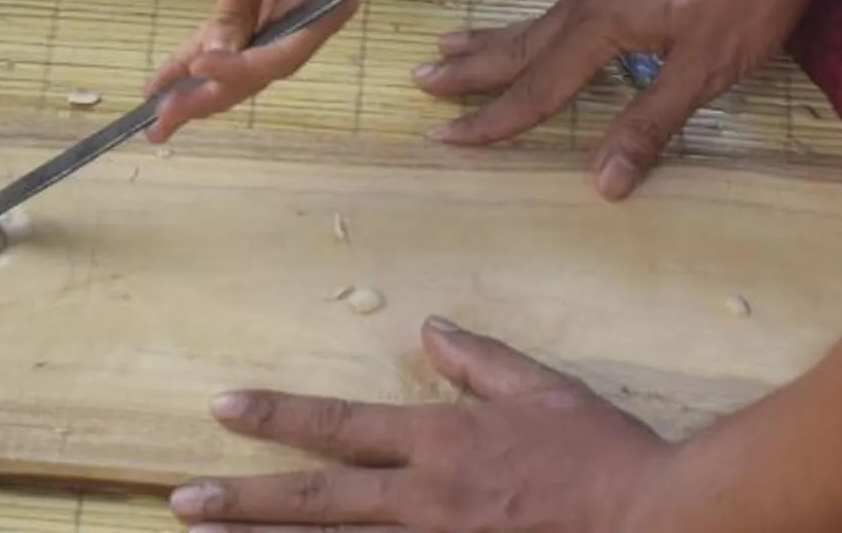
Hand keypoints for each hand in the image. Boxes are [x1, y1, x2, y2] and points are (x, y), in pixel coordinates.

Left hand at [147, 0, 351, 137]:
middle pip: (258, 68)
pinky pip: (228, 38)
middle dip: (208, 94)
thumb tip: (209, 66)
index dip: (237, 71)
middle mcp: (313, 16)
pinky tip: (164, 80)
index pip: (280, 53)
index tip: (195, 72)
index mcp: (328, 4)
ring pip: (239, 60)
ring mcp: (286, 12)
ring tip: (156, 117)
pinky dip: (197, 56)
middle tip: (162, 122)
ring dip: (197, 85)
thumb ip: (231, 14)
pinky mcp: (260, 2)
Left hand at [170, 319, 675, 531]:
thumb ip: (479, 362)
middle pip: (318, 499)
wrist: (659, 522)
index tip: (223, 408)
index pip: (341, 426)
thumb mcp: (543, 390)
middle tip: (182, 502)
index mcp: (442, 444)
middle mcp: (425, 503)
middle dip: (244, 501)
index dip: (278, 416)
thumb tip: (431, 328)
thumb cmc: (605, 457)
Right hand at [420, 0, 841, 197]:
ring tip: (452, 47)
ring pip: (540, 18)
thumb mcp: (706, 68)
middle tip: (420, 82)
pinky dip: (533, 23)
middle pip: (521, 42)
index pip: (537, 85)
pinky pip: (564, 4)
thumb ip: (651, 123)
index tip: (445, 136)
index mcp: (604, 23)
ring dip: (494, 39)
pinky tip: (540, 29)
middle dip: (472, 68)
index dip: (493, 119)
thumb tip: (601, 185)